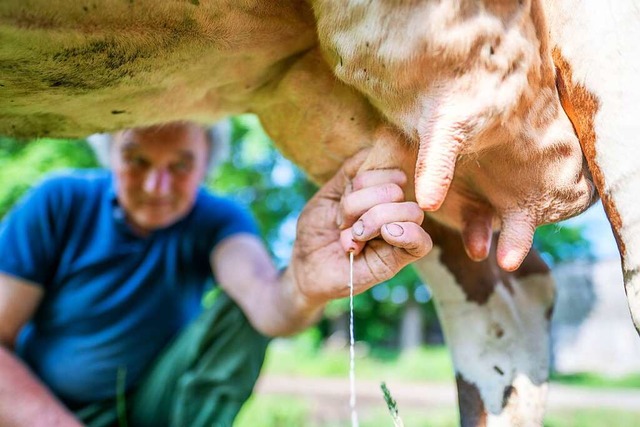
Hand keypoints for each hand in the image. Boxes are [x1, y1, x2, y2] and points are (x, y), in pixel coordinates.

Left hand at [290, 149, 431, 306]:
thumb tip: (373, 148)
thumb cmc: (316, 232)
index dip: (364, 181)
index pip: (391, 172)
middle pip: (396, 190)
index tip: (341, 200)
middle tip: (343, 223)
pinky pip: (422, 243)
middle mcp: (392, 213)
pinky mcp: (397, 261)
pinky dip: (406, 233)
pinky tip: (384, 235)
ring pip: (410, 212)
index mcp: (380, 196)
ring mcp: (398, 237)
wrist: (303, 267)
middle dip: (360, 204)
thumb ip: (350, 174)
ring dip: (372, 220)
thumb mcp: (328, 196)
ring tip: (351, 237)